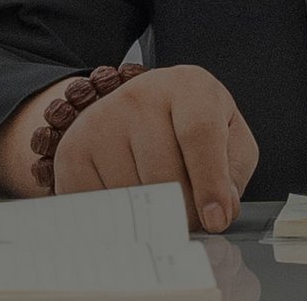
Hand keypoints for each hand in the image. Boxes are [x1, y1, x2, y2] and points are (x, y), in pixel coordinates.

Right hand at [37, 65, 257, 232]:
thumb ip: (232, 172)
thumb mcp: (228, 137)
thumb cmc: (190, 125)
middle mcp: (140, 96)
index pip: (199, 134)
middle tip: (190, 219)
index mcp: (188, 87)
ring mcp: (102, 120)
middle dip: (183, 211)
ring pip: (132, 193)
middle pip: (164, 173)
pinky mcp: (74, 150)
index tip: (215, 219)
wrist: (137, 111)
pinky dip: (119, 216)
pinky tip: (131, 199)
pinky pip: (98, 202)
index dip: (210, 183)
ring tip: (160, 203)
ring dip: (151, 216)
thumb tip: (220, 209)